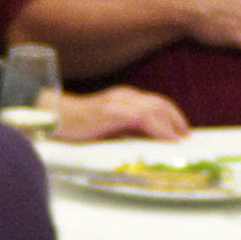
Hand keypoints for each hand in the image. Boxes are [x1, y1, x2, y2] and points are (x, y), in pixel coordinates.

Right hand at [54, 84, 191, 142]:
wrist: (54, 117)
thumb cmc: (78, 125)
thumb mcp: (107, 126)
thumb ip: (125, 129)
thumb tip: (146, 144)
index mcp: (124, 97)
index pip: (155, 102)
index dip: (172, 115)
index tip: (182, 132)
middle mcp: (125, 96)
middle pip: (160, 103)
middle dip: (177, 119)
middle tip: (186, 137)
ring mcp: (118, 102)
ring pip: (155, 108)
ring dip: (171, 125)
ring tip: (180, 140)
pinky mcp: (112, 112)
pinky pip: (143, 117)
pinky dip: (159, 129)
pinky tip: (167, 140)